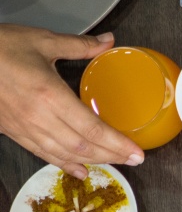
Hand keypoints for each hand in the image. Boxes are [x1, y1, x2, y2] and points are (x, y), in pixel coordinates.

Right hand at [0, 26, 142, 177]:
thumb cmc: (1, 47)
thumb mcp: (42, 41)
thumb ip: (79, 46)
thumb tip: (109, 41)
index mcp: (50, 95)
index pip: (92, 128)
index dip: (118, 144)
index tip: (138, 153)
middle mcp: (39, 117)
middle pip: (83, 147)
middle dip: (112, 156)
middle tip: (134, 160)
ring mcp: (26, 127)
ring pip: (66, 154)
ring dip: (93, 161)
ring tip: (114, 162)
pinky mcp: (15, 132)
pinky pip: (44, 154)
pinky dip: (65, 164)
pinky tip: (81, 170)